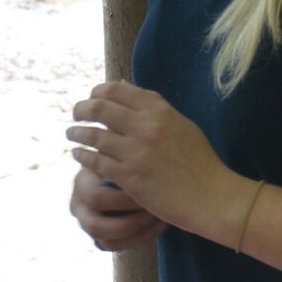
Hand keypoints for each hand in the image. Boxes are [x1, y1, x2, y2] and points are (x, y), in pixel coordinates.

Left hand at [68, 81, 248, 245]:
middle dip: (82, 109)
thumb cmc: (199, 162)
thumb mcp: (180, 125)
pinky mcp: (129, 177)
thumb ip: (152, 106)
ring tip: (71, 133)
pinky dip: (82, 156)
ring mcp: (136, 152)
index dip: (98, 92)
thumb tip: (123, 86)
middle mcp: (146, 126)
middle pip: (100, 108)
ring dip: (77, 132)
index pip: (117, 90)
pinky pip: (96, 161)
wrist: (211, 196)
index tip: (92, 98)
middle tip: (75, 114)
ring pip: (93, 135)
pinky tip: (77, 155)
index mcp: (160, 110)